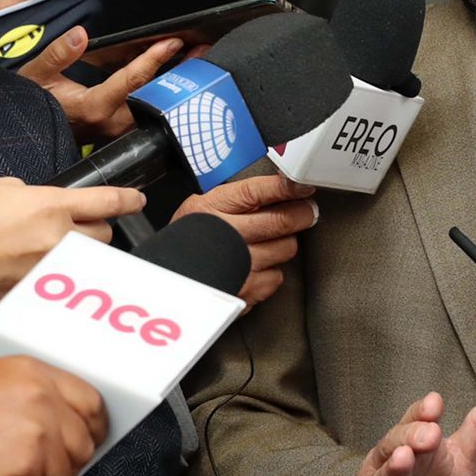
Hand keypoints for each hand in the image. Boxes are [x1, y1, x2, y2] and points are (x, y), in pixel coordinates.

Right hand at [0, 177, 145, 314]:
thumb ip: (25, 192)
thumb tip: (34, 200)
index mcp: (49, 206)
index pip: (107, 202)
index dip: (128, 200)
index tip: (137, 200)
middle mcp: (55, 240)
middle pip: (103, 238)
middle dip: (96, 231)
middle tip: (80, 229)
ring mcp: (45, 274)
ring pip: (83, 266)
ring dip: (76, 258)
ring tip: (54, 254)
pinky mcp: (29, 297)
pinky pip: (54, 287)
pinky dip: (49, 281)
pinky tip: (29, 275)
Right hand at [0, 355, 107, 475]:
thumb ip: (32, 400)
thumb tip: (64, 431)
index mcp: (35, 373)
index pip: (91, 402)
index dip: (93, 428)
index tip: (86, 443)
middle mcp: (42, 400)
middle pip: (82, 447)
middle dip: (60, 467)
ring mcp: (36, 436)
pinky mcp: (23, 473)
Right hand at [18, 27, 182, 142]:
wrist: (30, 133)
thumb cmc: (34, 103)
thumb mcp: (38, 74)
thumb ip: (59, 53)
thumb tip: (80, 34)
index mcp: (94, 107)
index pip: (132, 81)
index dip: (153, 59)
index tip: (172, 42)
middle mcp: (111, 123)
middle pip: (155, 96)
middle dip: (179, 73)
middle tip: (202, 52)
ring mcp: (119, 130)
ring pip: (156, 107)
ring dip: (176, 85)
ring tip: (198, 62)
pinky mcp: (121, 132)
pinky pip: (149, 112)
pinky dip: (164, 94)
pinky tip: (177, 79)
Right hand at [171, 174, 317, 306]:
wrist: (170, 282)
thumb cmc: (188, 241)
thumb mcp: (203, 207)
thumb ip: (238, 198)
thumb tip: (281, 186)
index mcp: (215, 208)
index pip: (258, 191)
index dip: (287, 186)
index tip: (304, 185)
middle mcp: (229, 236)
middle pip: (283, 221)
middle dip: (302, 213)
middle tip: (305, 211)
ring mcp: (240, 266)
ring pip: (287, 248)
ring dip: (284, 243)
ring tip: (269, 241)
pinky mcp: (248, 291)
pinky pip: (278, 276)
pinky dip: (271, 271)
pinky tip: (257, 265)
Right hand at [341, 388, 475, 475]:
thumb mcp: (460, 460)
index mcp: (410, 444)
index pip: (413, 421)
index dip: (422, 413)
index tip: (436, 403)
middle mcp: (387, 464)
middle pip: (394, 445)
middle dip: (411, 437)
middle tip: (431, 433)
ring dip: (392, 471)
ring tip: (403, 459)